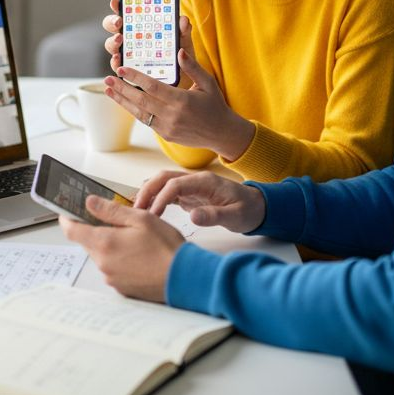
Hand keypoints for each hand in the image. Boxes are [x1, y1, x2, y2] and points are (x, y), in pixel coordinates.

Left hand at [60, 195, 185, 301]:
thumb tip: (90, 202)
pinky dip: (119, 260)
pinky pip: (112, 269)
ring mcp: (111, 278)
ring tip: (133, 239)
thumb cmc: (166, 248)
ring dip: (109, 245)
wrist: (185, 278)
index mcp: (104, 243)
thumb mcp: (141, 219)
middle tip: (112, 221)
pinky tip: (138, 255)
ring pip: (101, 256)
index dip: (67, 218)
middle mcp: (103, 263)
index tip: (68, 211)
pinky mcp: (121, 288)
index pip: (71, 230)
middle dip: (94, 230)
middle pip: (87, 243)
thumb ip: (111, 211)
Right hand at [102, 0, 195, 83]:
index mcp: (142, 25)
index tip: (116, 1)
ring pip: (112, 45)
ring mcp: (127, 53)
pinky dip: (116, 63)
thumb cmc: (181, 57)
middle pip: (113, 26)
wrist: (184, 79)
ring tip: (119, 40)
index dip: (118, 5)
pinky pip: (117, 66)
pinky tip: (119, 61)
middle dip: (112, 21)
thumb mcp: (184, 41)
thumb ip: (183, 31)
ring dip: (113, 41)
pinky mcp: (128, 70)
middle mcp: (131, 37)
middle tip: (119, 22)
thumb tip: (183, 20)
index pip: (126, 11)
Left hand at [104, 20, 254, 159]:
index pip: (152, 87)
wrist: (221, 133)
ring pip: (139, 113)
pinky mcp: (165, 135)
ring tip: (108, 90)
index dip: (135, 78)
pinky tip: (124, 101)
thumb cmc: (215, 105)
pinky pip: (145, 120)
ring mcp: (167, 127)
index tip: (121, 69)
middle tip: (107, 79)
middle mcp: (172, 115)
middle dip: (121, 89)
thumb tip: (179, 52)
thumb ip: (193, 67)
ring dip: (122, 101)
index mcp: (182, 101)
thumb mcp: (208, 83)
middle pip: (140, 100)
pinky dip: (134, 110)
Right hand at [135, 170, 265, 233]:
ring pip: (162, 183)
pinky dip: (155, 198)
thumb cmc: (248, 210)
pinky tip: (147, 210)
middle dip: (147, 191)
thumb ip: (214, 216)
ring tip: (137, 211)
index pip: (175, 184)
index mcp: (205, 182)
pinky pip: (167, 192)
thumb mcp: (235, 217)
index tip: (152, 214)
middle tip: (136, 210)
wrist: (257, 207)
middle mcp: (195, 180)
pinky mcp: (189, 195)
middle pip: (163, 178)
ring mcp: (191, 186)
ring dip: (148, 193)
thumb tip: (193, 216)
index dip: (161, 197)